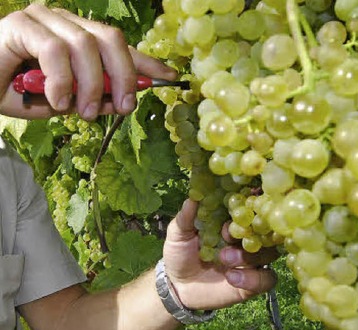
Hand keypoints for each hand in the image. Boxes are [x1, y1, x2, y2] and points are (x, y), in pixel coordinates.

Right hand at [0, 4, 175, 119]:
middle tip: (124, 107)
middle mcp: (65, 23)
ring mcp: (43, 19)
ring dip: (91, 85)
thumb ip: (96, 97)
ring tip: (85, 112)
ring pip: (85, 44)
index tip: (169, 78)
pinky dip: (62, 80)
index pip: (120, 46)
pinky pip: (54, 49)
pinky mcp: (21, 24)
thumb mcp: (67, 101)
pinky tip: (59, 101)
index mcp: (81, 37)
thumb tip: (125, 100)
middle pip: (110, 39)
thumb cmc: (18, 92)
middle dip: (124, 75)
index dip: (145, 62)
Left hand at [162, 199, 277, 310]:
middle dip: (250, 231)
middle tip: (228, 235)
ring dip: (248, 255)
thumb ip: (185, 218)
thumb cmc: (181, 255)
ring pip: (269, 253)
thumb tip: (192, 198)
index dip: (244, 207)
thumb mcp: (178, 235)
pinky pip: (267, 279)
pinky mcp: (255, 282)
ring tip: (225, 259)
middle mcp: (247, 238)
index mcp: (233, 222)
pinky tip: (231, 278)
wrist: (179, 287)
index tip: (232, 210)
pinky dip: (253, 279)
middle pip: (264, 230)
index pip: (248, 209)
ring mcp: (253, 260)